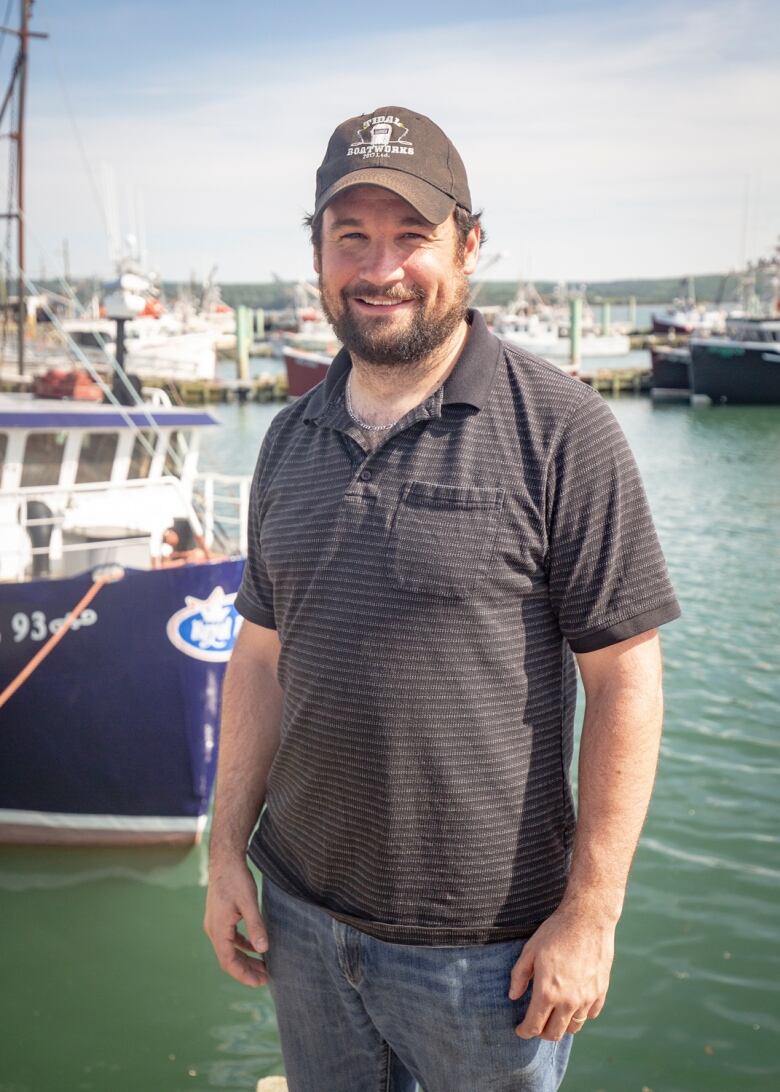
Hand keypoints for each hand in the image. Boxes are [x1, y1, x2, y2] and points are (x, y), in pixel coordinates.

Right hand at [204, 857, 268, 987]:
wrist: (225, 860)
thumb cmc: (236, 879)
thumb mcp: (248, 902)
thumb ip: (255, 926)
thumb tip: (263, 949)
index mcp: (218, 929)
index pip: (228, 961)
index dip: (244, 975)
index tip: (260, 982)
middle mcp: (213, 929)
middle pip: (228, 958)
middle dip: (246, 970)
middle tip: (266, 978)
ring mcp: (215, 923)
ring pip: (229, 949)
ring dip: (245, 959)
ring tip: (263, 966)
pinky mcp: (220, 917)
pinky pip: (230, 939)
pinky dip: (242, 946)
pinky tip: (255, 948)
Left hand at [508, 901, 615, 1040]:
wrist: (587, 919)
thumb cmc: (555, 932)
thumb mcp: (530, 950)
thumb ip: (519, 976)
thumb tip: (513, 996)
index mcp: (547, 992)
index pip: (534, 1025)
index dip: (524, 1031)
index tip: (520, 1030)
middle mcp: (568, 1001)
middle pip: (554, 1033)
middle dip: (542, 1033)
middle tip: (535, 1024)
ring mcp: (587, 998)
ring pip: (574, 1027)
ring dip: (562, 1025)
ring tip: (554, 1015)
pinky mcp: (601, 992)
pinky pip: (590, 1015)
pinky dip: (580, 1014)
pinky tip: (573, 1004)